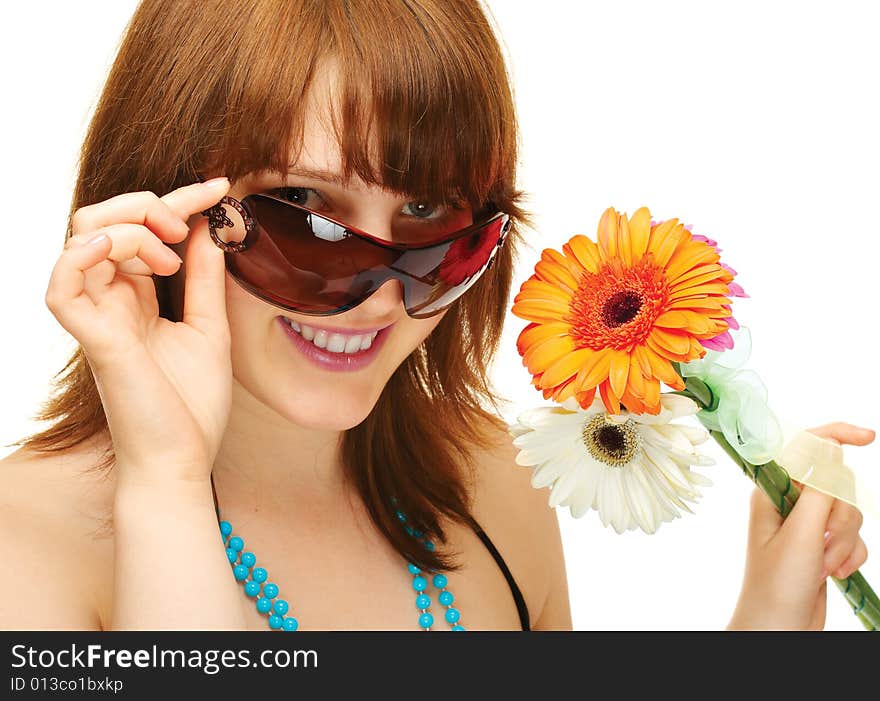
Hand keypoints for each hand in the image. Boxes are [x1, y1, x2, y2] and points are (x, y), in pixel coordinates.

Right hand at [45, 178, 233, 485]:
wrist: (183, 460)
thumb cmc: (191, 403)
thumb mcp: (210, 327)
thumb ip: (206, 278)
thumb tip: (210, 227)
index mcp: (136, 297)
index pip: (142, 230)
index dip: (178, 200)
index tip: (220, 186)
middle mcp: (111, 301)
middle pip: (100, 219)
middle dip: (146, 204)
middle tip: (185, 226)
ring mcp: (98, 318)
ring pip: (82, 238)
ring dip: (130, 227)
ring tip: (169, 257)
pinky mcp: (95, 340)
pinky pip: (61, 287)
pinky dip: (81, 256)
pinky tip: (115, 247)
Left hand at [728, 422, 872, 629]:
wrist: (779, 627)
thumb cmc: (777, 583)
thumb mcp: (802, 533)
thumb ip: (820, 489)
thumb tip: (829, 446)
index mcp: (772, 491)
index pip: (804, 449)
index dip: (836, 436)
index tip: (869, 437)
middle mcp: (789, 503)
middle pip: (839, 486)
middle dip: (841, 520)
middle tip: (821, 545)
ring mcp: (807, 524)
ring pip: (850, 513)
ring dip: (845, 543)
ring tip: (824, 566)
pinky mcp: (822, 544)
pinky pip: (854, 536)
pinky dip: (850, 555)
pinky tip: (834, 574)